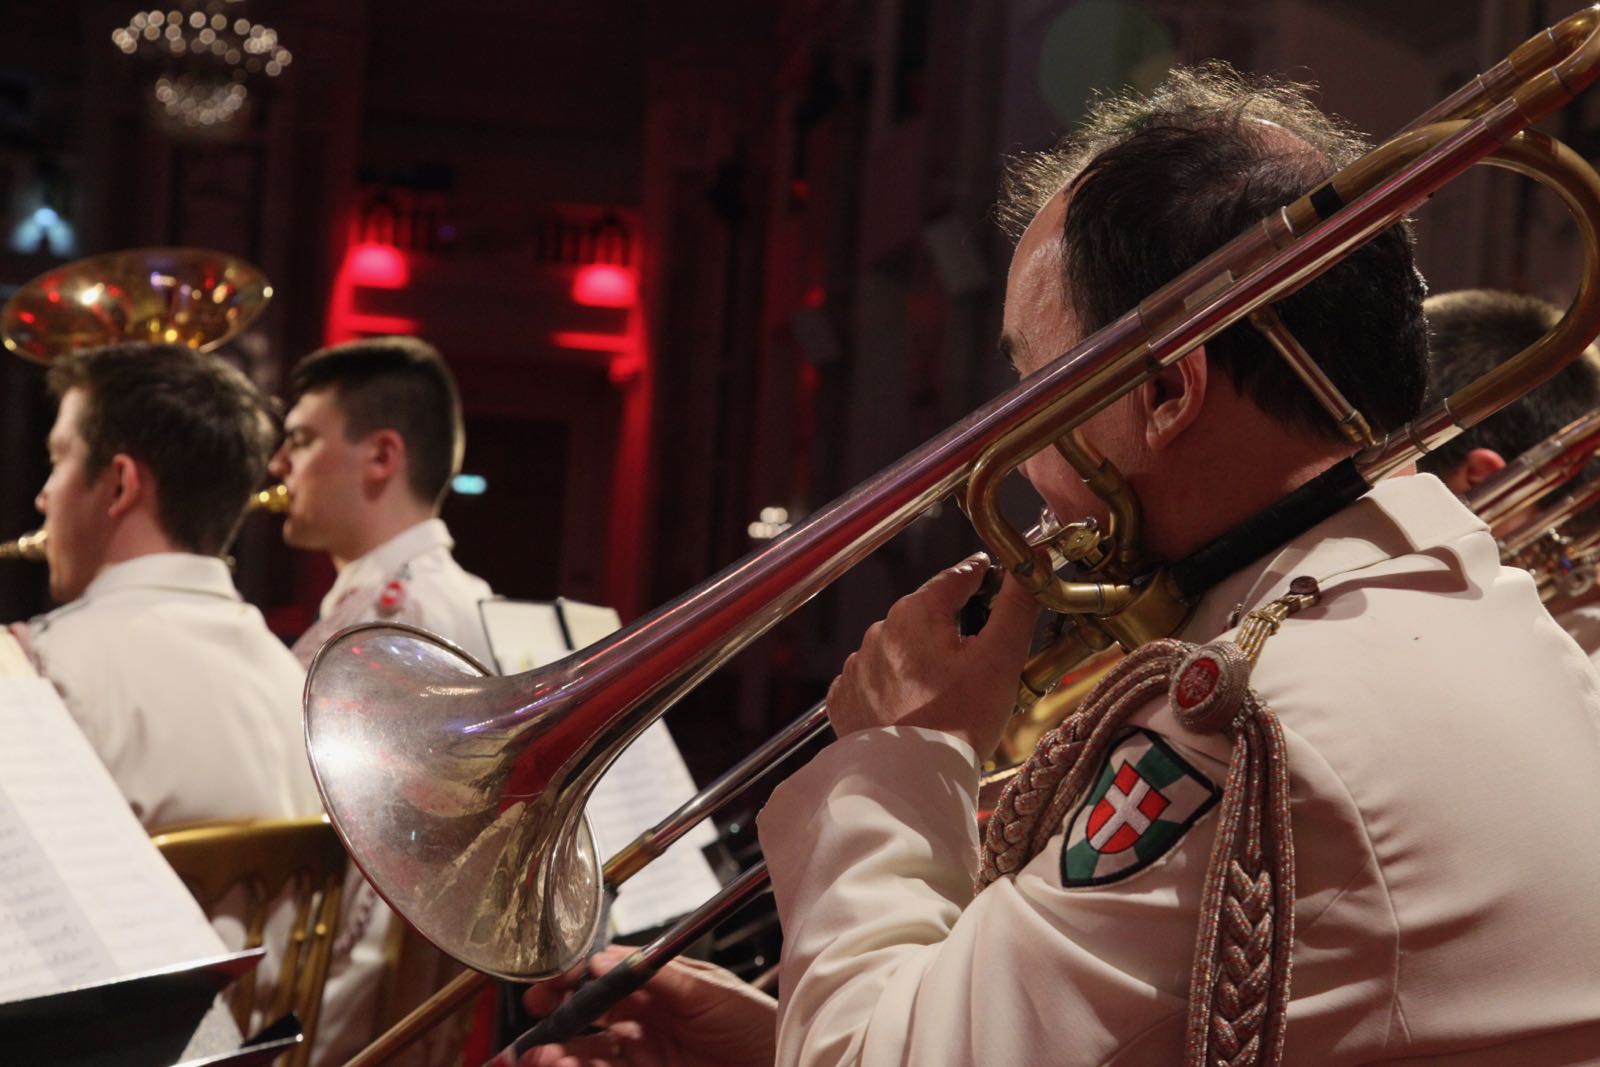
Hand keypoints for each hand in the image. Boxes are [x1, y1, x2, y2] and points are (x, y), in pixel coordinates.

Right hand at [507, 945, 776, 1066]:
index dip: (575, 978)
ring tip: (544, 1054)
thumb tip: (607, 957)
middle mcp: (649, 1018)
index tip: (550, 983)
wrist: (783, 1066)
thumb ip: (657, 975)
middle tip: (534, 1019)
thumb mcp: (710, 991)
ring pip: (590, 1050)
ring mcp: (647, 1052)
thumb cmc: (759, 1023)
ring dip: (561, 1050)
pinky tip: (566, 1064)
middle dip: (556, 1018)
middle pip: (589, 1016)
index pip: (606, 976)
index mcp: (661, 986)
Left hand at [826, 553, 1039, 760]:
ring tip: (947, 691)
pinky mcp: (846, 698)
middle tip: (979, 655)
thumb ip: (1016, 604)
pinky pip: (875, 679)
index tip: (996, 583)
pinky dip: (894, 685)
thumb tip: (1031, 561)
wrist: (911, 781)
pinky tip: (913, 705)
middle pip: (927, 614)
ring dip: (921, 657)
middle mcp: (879, 630)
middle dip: (952, 626)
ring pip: (900, 647)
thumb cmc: (960, 719)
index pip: (956, 577)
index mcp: (916, 612)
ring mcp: (858, 665)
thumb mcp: (1000, 657)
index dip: (982, 577)